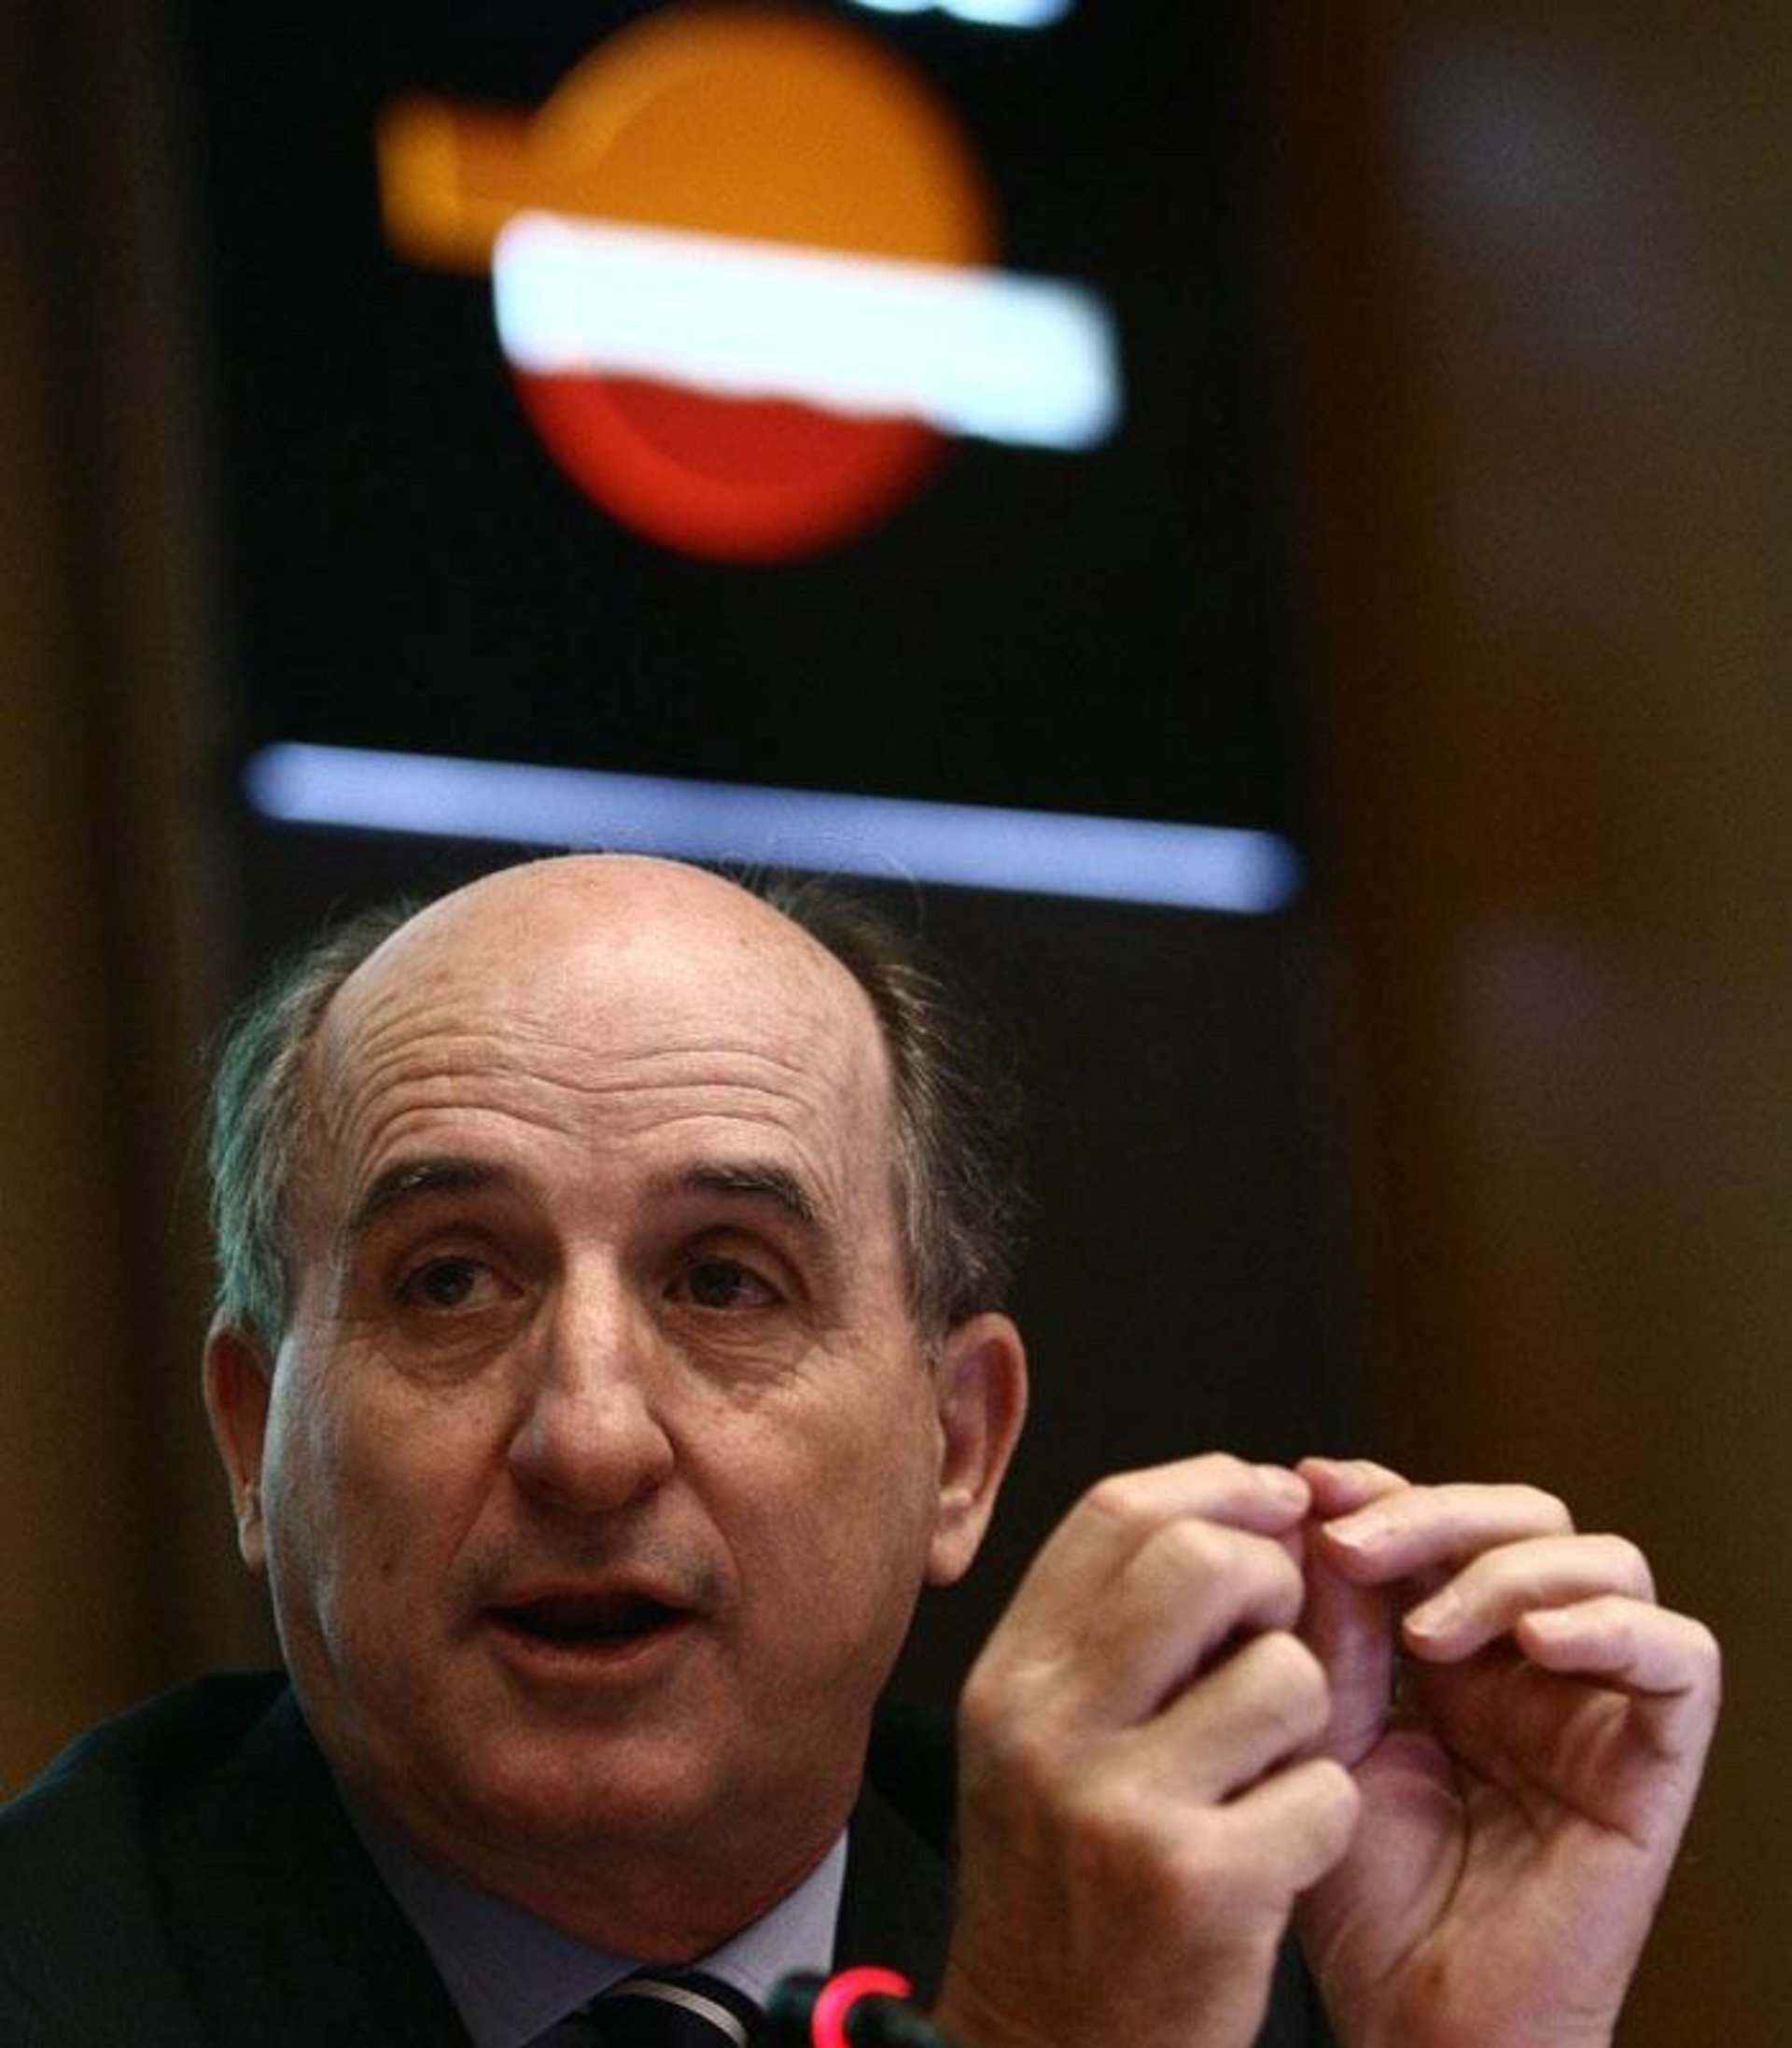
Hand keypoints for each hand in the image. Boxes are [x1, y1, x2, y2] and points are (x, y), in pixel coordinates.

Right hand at [934, 1456, 1359, 2047]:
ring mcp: (1118, 1803)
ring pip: (1284, 1675)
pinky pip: (1325, 1791)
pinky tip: (1275, 1857)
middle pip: (1201, 1559)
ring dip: (1308, 1720)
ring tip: (1266, 1773)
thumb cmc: (1067, 1890)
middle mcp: (1048, 1724)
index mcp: (1011, 1676)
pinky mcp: (1198, 1884)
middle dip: (1276, 1581)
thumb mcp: (1044, 1743)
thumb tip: (1239, 1514)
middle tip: (1278, 1639)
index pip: (1116, 1512)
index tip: (1278, 1498)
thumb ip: (1113, 1634)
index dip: (1217, 1484)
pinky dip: (1324, 1820)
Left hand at [1294, 1456, 1720, 2047]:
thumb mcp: (1321, 1731)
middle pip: (1520, 1517)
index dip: (1382, 1488)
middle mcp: (1525, 1662)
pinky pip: (1680, 1661)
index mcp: (1446, 1645)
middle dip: (1433, 1511)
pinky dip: (1616, 1628)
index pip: (1439, 1518)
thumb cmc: (1360, 1898)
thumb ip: (1330, 1628)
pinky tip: (1538, 1644)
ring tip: (1426, 1628)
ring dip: (1509, 1567)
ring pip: (1605, 1561)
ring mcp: (1591, 1707)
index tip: (1305, 1486)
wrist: (1413, 2025)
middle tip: (1350, 1544)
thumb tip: (1315, 1504)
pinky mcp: (1650, 1765)